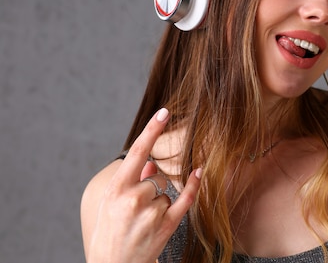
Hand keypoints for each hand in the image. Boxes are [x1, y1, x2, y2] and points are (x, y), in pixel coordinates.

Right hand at [84, 108, 201, 262]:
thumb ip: (131, 179)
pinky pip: (185, 199)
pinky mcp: (165, 226)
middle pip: (156, 175)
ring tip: (143, 222)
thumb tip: (151, 160)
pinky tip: (200, 172)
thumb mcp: (111, 203)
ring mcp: (150, 214)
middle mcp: (132, 199)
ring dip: (159, 202)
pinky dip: (193, 186)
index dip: (151, 130)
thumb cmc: (110, 233)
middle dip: (152, 186)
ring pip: (166, 191)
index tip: (164, 112)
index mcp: (115, 190)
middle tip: (135, 210)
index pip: (137, 152)